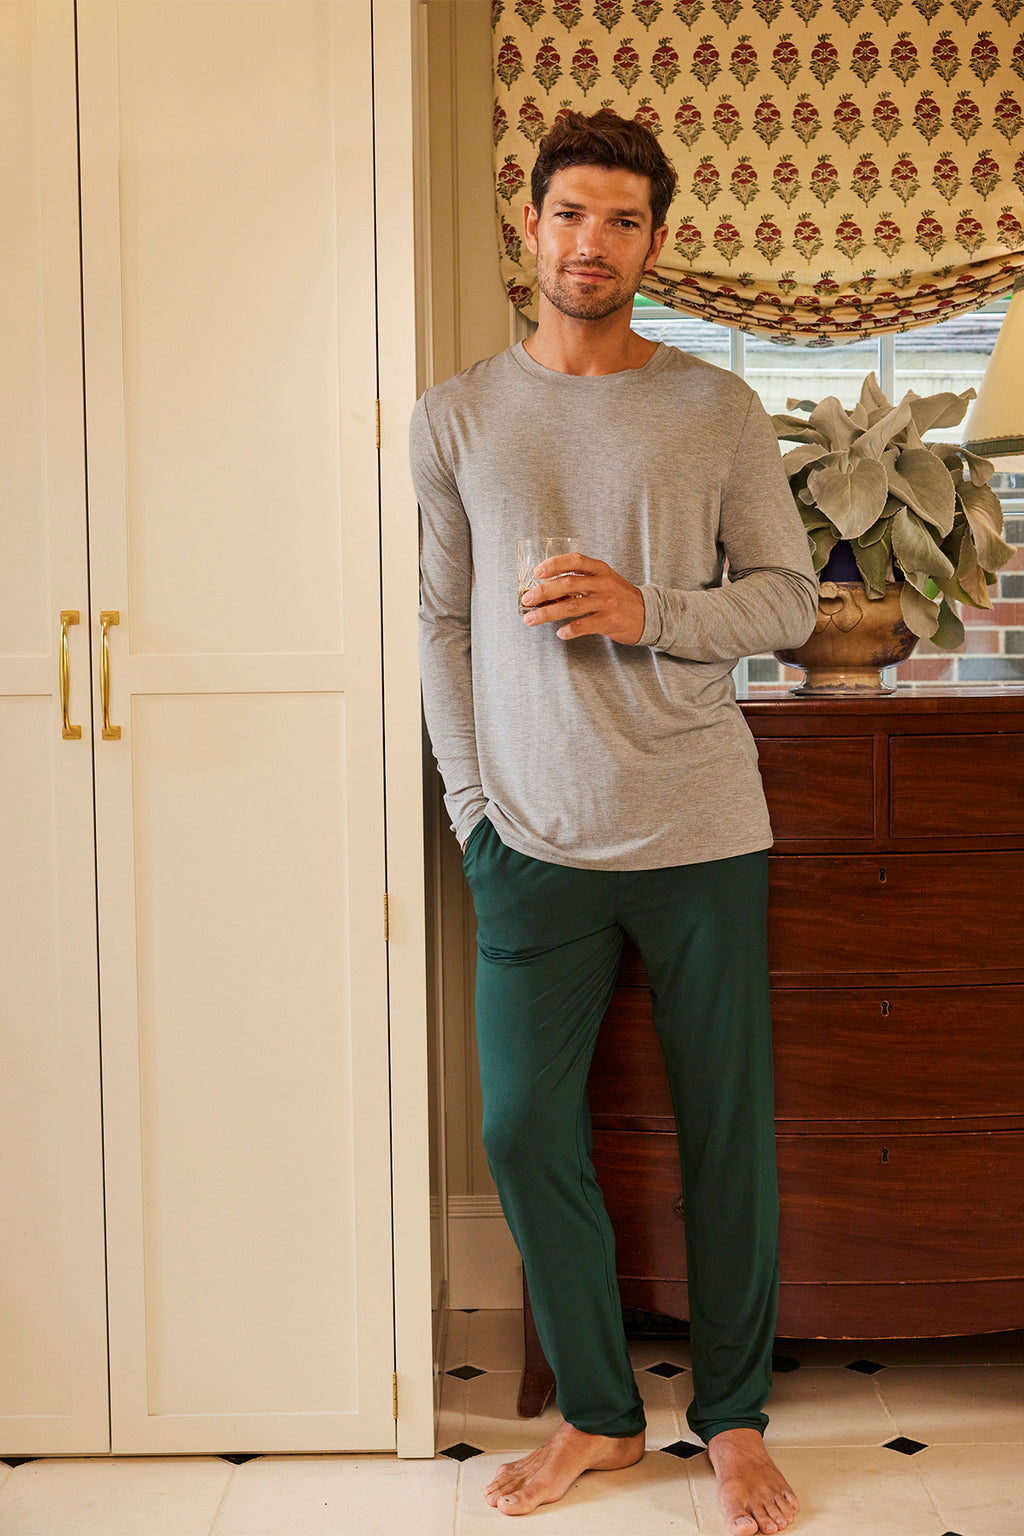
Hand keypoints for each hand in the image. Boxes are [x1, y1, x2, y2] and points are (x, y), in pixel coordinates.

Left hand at [521, 553, 644, 644]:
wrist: (649, 614)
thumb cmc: (619, 597)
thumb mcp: (604, 580)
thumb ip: (581, 580)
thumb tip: (546, 588)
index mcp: (600, 570)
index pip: (575, 560)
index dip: (554, 564)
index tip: (537, 571)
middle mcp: (603, 583)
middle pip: (567, 583)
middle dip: (542, 591)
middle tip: (526, 599)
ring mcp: (607, 603)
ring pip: (571, 606)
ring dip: (547, 613)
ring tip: (531, 619)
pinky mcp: (609, 621)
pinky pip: (583, 626)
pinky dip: (568, 630)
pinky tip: (560, 633)